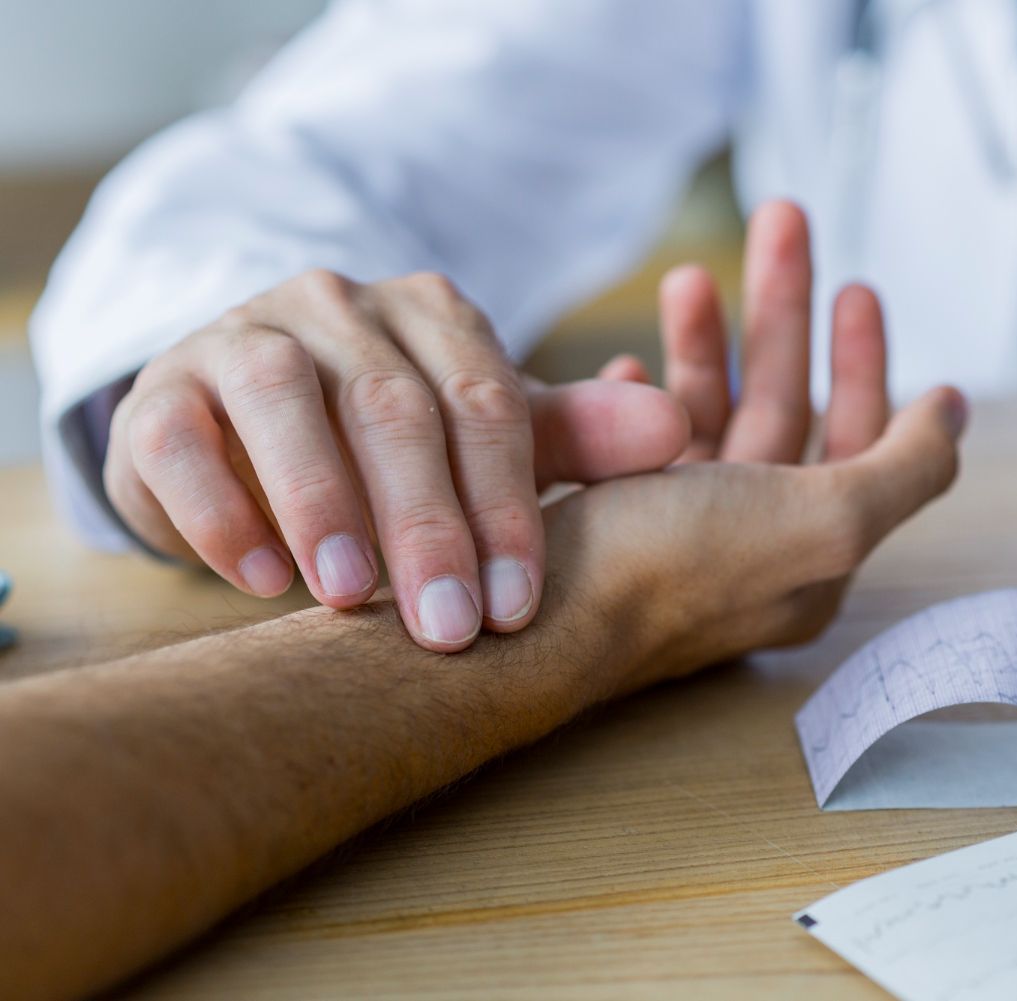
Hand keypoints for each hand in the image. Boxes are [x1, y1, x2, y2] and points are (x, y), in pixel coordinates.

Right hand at [104, 271, 687, 651]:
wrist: (246, 428)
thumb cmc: (390, 443)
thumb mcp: (484, 436)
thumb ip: (573, 437)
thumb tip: (680, 429)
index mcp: (434, 315)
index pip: (485, 405)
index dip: (506, 506)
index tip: (518, 608)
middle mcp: (341, 308)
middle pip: (393, 408)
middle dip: (427, 525)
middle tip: (450, 629)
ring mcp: (245, 338)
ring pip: (284, 403)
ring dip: (321, 503)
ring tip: (349, 599)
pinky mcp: (164, 390)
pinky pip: (180, 440)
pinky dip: (222, 508)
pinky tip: (263, 580)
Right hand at [550, 201, 967, 698]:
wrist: (515, 628)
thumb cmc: (671, 569)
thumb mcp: (824, 518)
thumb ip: (905, 465)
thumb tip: (954, 411)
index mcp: (808, 558)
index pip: (854, 445)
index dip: (864, 365)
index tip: (855, 289)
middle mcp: (745, 550)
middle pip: (782, 411)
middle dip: (782, 316)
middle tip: (781, 222)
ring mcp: (671, 535)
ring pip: (706, 416)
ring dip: (705, 343)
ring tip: (686, 277)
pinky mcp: (604, 524)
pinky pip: (632, 445)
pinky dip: (634, 398)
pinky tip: (622, 367)